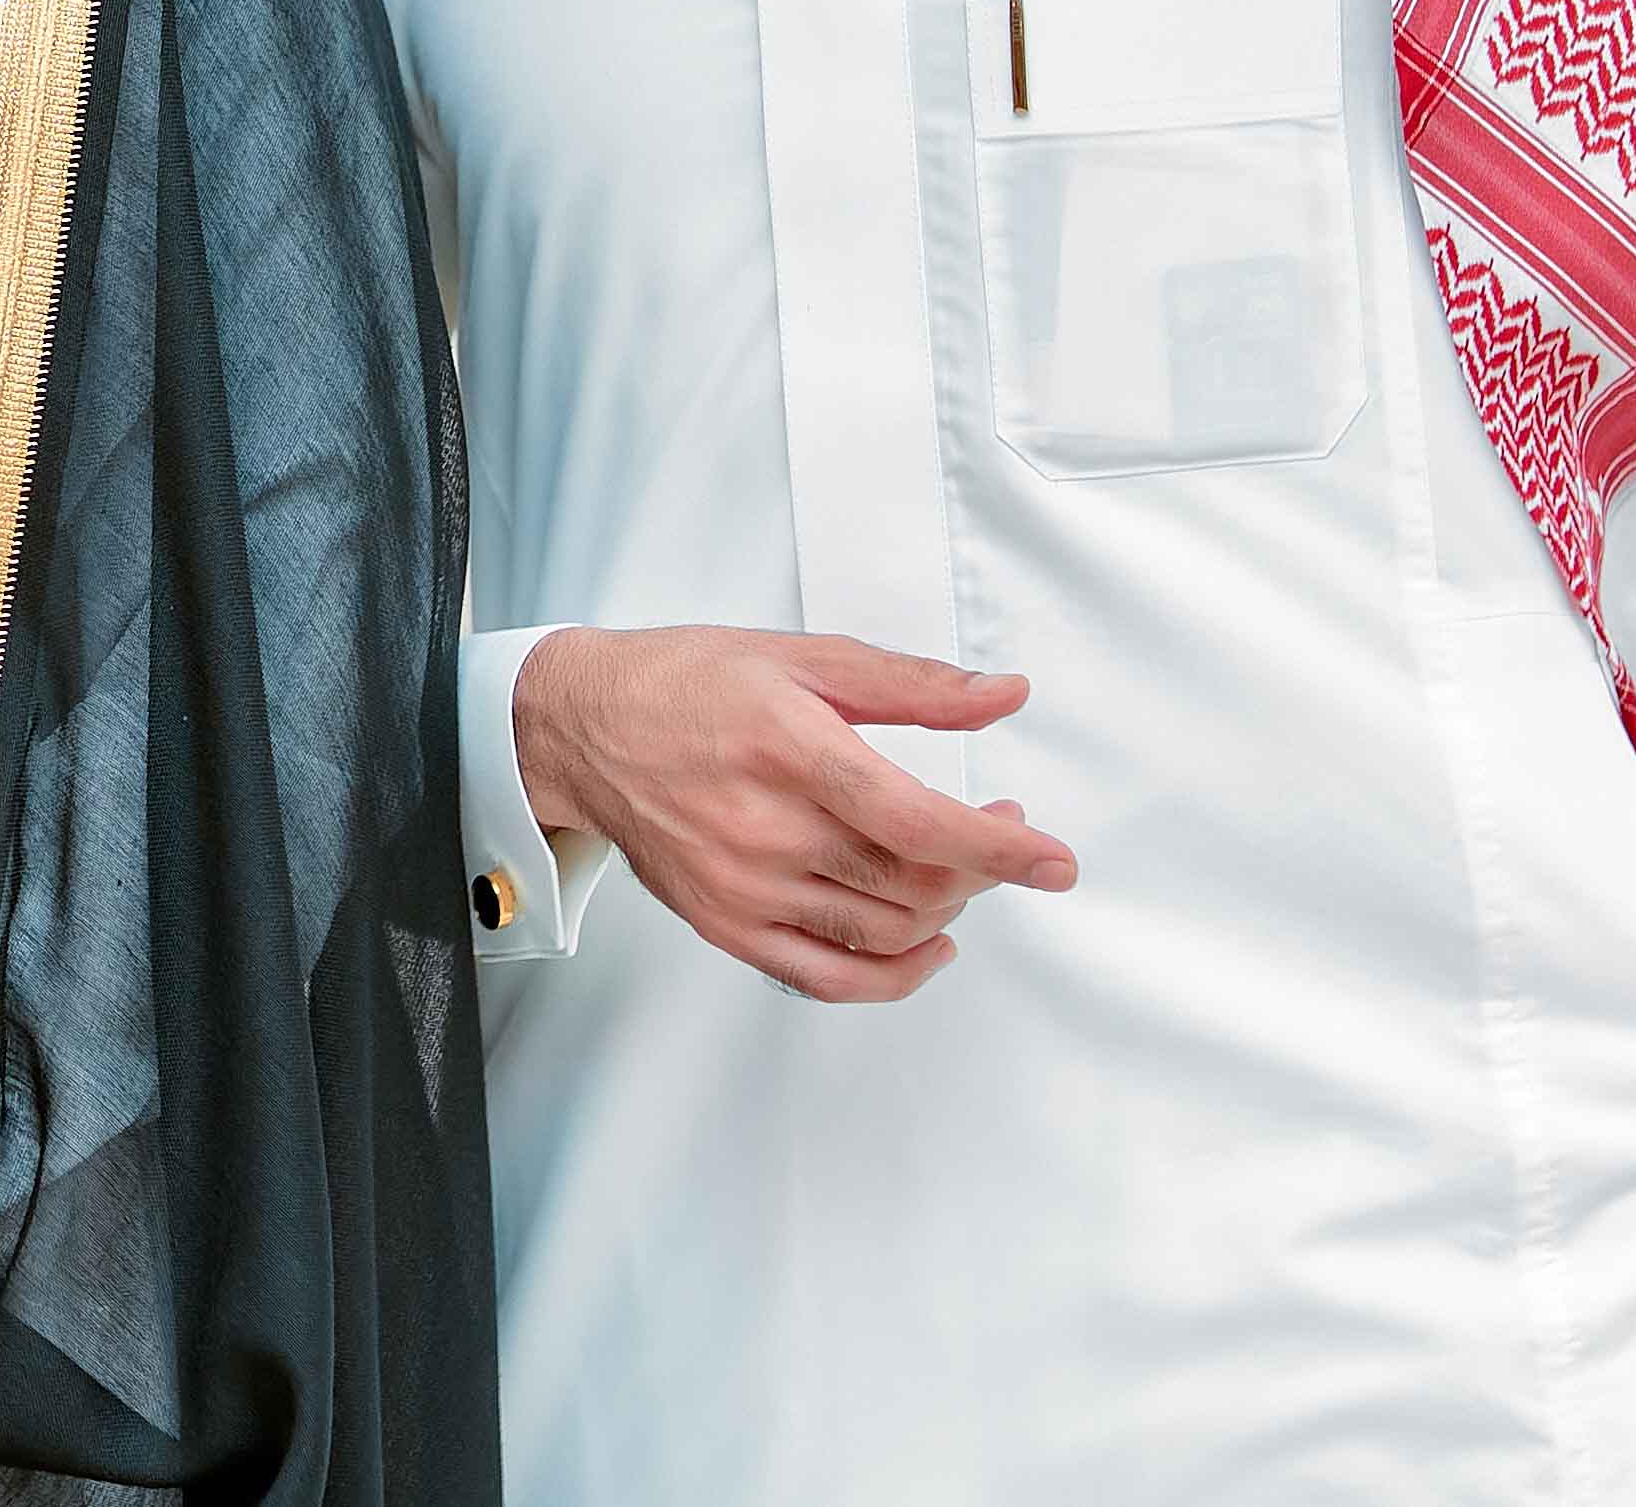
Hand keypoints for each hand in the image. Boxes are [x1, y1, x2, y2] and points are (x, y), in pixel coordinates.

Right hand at [511, 625, 1079, 1003]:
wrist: (580, 729)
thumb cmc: (686, 684)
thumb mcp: (799, 656)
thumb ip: (909, 683)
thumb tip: (1003, 695)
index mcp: (787, 748)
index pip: (915, 820)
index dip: (999, 847)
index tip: (1054, 860)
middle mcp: (763, 828)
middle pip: (912, 884)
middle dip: (981, 869)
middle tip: (1000, 832)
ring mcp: (742, 887)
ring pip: (884, 934)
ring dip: (947, 913)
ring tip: (957, 873)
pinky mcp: (726, 925)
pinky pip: (830, 979)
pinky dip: (896, 976)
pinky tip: (926, 947)